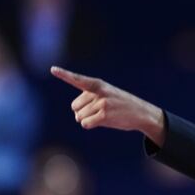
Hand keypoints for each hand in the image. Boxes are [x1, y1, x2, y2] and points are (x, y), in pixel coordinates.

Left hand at [50, 66, 165, 145]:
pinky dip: (90, 125)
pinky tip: (102, 122)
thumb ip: (90, 98)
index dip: (64, 75)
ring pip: (79, 116)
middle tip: (98, 111)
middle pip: (74, 106)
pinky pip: (85, 123)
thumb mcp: (107, 94)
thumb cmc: (121, 105)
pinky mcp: (104, 115)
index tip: (53, 69)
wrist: (141, 113)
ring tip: (104, 115)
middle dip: (82, 111)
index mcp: (98, 84)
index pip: (78, 79)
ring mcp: (102, 103)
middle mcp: (98, 92)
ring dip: (88, 119)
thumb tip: (77, 117)